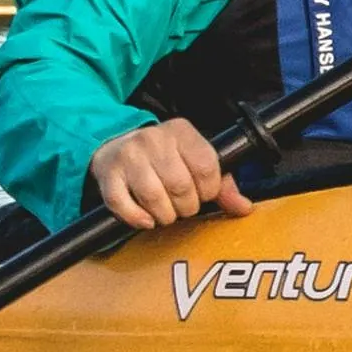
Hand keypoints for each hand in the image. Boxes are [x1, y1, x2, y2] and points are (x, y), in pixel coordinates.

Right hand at [90, 119, 254, 230]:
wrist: (114, 146)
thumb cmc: (164, 157)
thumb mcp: (195, 160)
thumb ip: (222, 184)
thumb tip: (244, 208)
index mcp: (181, 131)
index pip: (207, 168)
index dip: (209, 190)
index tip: (203, 194)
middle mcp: (154, 139)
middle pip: (180, 186)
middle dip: (187, 207)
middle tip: (184, 207)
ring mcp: (128, 155)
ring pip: (153, 197)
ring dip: (164, 215)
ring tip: (166, 213)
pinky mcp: (108, 174)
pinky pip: (122, 204)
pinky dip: (137, 218)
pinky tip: (146, 220)